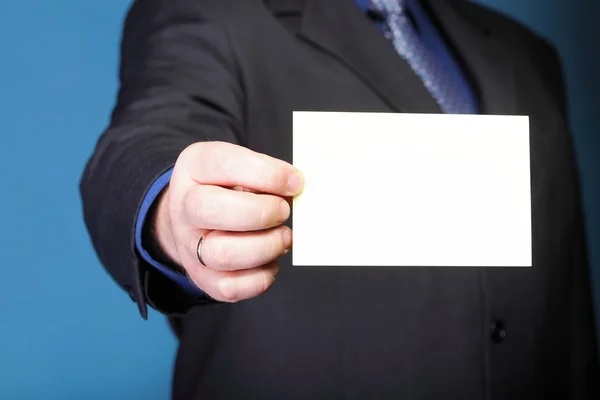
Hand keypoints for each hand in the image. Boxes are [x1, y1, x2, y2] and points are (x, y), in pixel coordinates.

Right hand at [153, 141, 303, 301]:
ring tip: (283, 237)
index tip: (295, 182)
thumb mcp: (238, 164)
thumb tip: (295, 188)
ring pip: (223, 254)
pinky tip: (270, 261)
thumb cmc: (224, 186)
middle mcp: (184, 207)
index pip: (224, 164)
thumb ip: (264, 172)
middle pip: (212, 210)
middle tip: (284, 211)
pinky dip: (260, 278)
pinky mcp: (202, 277)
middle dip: (260, 212)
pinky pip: (230, 288)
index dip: (266, 174)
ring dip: (265, 247)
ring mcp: (190, 246)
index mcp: (194, 167)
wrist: (191, 218)